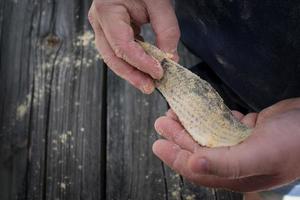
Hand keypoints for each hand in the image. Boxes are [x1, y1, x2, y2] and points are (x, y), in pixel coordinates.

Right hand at [88, 0, 179, 93]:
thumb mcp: (159, 2)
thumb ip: (166, 30)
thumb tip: (170, 58)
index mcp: (108, 11)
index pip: (123, 45)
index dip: (141, 62)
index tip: (159, 72)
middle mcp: (100, 21)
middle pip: (113, 56)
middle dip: (132, 75)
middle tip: (150, 88)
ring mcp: (102, 27)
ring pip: (113, 57)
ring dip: (131, 72)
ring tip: (147, 84)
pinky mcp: (110, 31)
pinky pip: (118, 51)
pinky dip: (131, 62)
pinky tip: (143, 69)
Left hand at [153, 98, 299, 191]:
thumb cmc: (294, 143)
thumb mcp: (259, 154)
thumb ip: (225, 163)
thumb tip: (191, 164)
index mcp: (235, 174)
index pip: (196, 168)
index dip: (175, 157)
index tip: (157, 144)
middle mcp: (236, 161)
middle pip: (198, 149)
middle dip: (178, 136)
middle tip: (161, 122)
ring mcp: (242, 143)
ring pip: (208, 135)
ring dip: (190, 124)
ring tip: (175, 112)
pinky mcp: (248, 128)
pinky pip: (223, 122)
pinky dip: (209, 115)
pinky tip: (199, 108)